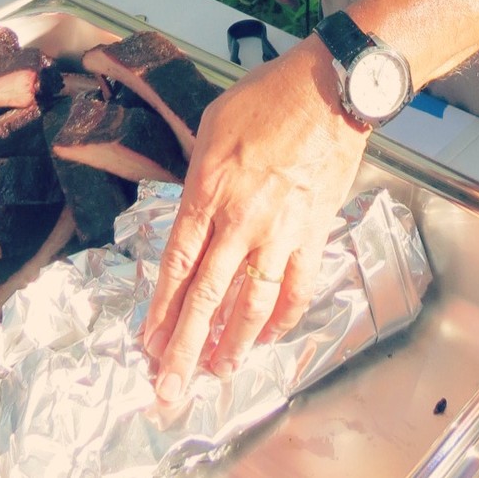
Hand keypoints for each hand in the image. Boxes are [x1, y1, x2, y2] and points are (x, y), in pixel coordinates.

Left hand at [143, 40, 367, 401]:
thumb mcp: (212, 125)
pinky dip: (283, 318)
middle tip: (170, 389)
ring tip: (218, 372)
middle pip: (206, 296)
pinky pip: (297, 287)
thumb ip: (199, 177)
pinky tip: (269, 337)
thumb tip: (193, 212)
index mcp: (208, 190)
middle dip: (184, 348)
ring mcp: (279, 231)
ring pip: (250, 303)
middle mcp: (239, 220)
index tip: (150, 344)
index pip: (177, 265)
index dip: (162, 310)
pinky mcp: (313, 232)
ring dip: (232, 343)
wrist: (328, 89)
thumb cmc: (269, 96)